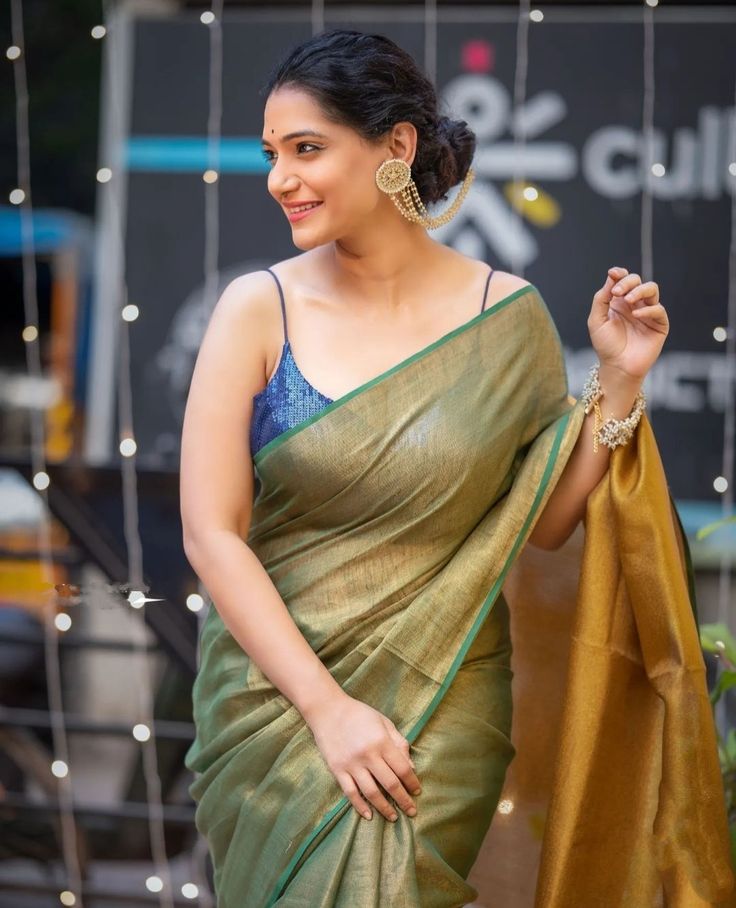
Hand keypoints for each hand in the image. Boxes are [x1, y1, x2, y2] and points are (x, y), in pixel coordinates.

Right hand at [306, 692, 420, 821]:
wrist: (327, 710)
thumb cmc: (359, 714)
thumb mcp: (383, 722)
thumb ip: (399, 742)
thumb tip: (411, 767)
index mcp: (381, 741)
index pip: (402, 768)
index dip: (412, 782)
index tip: (417, 792)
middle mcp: (368, 755)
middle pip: (390, 784)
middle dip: (403, 800)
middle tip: (412, 811)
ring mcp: (352, 764)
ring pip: (371, 792)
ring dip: (384, 808)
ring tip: (393, 816)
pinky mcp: (337, 769)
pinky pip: (350, 792)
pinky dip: (360, 806)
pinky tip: (368, 815)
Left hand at [588, 266, 668, 381]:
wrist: (617, 366)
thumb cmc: (606, 345)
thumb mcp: (596, 320)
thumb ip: (601, 299)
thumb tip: (611, 277)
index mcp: (619, 301)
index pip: (623, 280)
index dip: (619, 274)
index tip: (613, 273)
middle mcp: (634, 304)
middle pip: (637, 281)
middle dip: (628, 282)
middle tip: (617, 292)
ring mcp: (647, 313)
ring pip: (652, 289)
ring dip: (640, 290)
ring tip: (629, 300)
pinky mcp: (659, 324)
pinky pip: (658, 310)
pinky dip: (648, 309)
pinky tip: (636, 315)